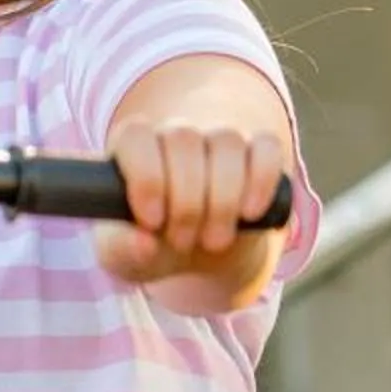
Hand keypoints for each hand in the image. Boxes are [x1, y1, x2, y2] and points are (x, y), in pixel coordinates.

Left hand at [92, 118, 290, 289]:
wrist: (200, 251)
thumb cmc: (152, 245)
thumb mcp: (125, 256)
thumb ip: (122, 249)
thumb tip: (144, 244)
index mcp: (133, 148)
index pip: (136, 136)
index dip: (146, 177)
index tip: (152, 221)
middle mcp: (176, 135)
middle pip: (183, 140)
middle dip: (186, 203)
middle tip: (182, 242)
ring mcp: (219, 139)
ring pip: (227, 142)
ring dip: (223, 200)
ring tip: (213, 240)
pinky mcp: (259, 153)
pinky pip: (267, 148)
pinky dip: (262, 182)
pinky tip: (249, 214)